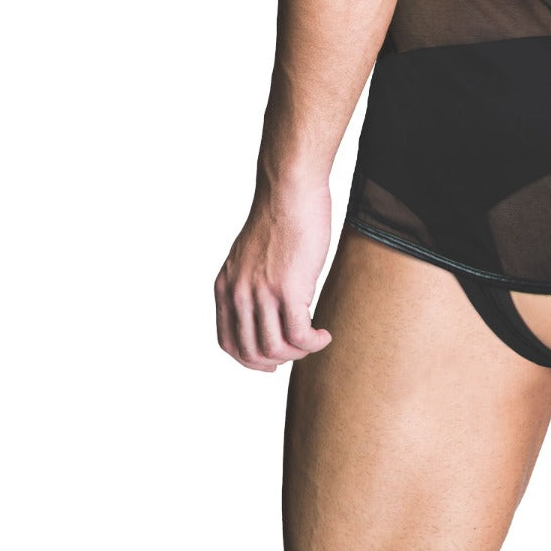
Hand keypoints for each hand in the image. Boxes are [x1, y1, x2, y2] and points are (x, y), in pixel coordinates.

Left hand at [214, 190, 333, 370]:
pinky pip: (300, 335)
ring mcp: (261, 293)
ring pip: (276, 349)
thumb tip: (270, 306)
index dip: (250, 360)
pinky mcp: (288, 289)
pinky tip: (324, 335)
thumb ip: (252, 281)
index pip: (228, 342)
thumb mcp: (252, 254)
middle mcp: (238, 293)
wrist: (290, 190)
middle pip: (251, 352)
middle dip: (276, 361)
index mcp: (226, 286)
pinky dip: (313, 343)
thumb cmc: (280, 215)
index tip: (271, 360)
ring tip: (314, 340)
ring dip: (299, 353)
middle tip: (298, 352)